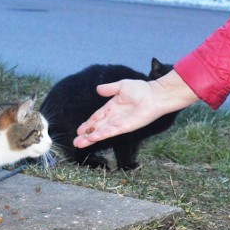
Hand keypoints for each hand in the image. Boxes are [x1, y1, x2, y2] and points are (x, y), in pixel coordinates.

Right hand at [73, 69, 197, 147]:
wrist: (154, 95)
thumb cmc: (141, 89)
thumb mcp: (121, 86)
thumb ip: (109, 89)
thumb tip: (98, 89)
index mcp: (112, 107)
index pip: (97, 117)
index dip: (88, 123)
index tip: (79, 130)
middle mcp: (114, 117)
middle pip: (97, 127)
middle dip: (86, 134)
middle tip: (76, 142)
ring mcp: (120, 123)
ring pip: (102, 131)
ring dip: (91, 137)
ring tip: (80, 143)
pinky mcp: (126, 126)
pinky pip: (111, 131)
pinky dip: (102, 134)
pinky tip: (94, 137)